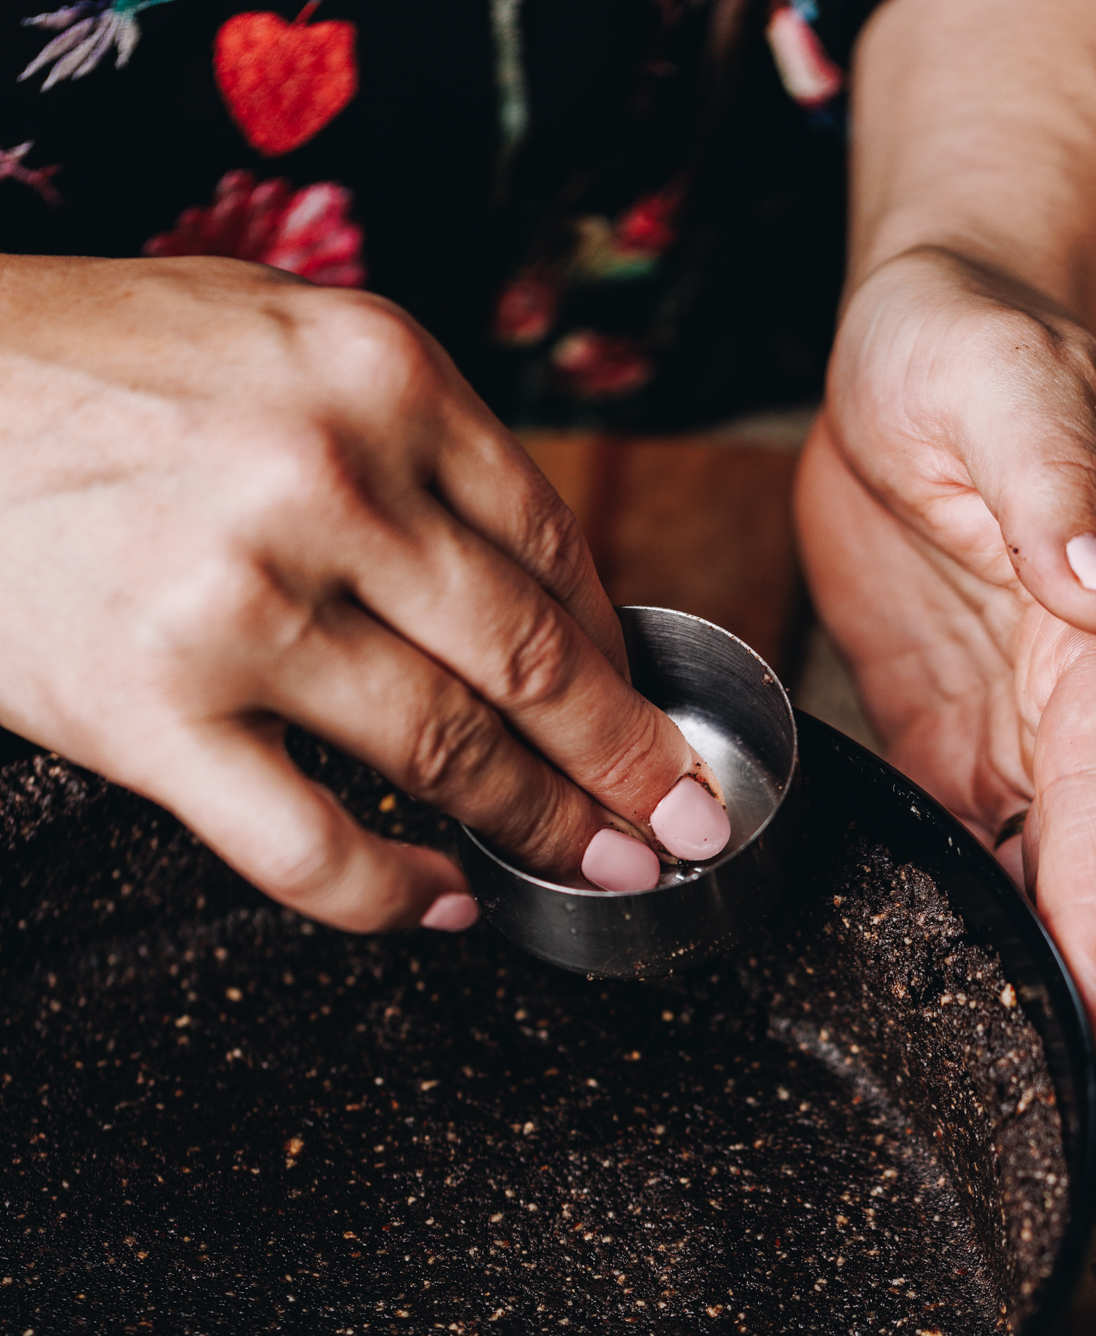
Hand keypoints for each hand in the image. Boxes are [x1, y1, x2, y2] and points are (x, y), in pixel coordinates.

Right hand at [0, 255, 728, 928]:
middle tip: (681, 822)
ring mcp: (241, 607)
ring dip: (548, 832)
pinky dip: (394, 894)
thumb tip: (533, 581)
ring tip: (603, 870)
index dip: (619, 654)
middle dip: (628, 763)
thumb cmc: (82, 368)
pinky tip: (443, 903)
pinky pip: (312, 846)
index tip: (656, 715)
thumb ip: (405, 440)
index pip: (550, 548)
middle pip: (531, 663)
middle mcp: (329, 486)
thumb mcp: (273, 339)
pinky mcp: (153, 714)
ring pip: (449, 757)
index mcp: (378, 377)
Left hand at [796, 247, 1095, 1180]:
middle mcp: (1083, 710)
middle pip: (1092, 892)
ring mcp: (1023, 731)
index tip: (1092, 1048)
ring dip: (1042, 1007)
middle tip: (1094, 1158)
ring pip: (1039, 896)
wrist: (930, 327)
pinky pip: (970, 856)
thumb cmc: (975, 345)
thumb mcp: (1010, 391)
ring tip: (1046, 1129)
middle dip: (1094, 1022)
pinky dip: (969, 939)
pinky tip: (956, 1016)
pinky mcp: (957, 734)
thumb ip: (1054, 495)